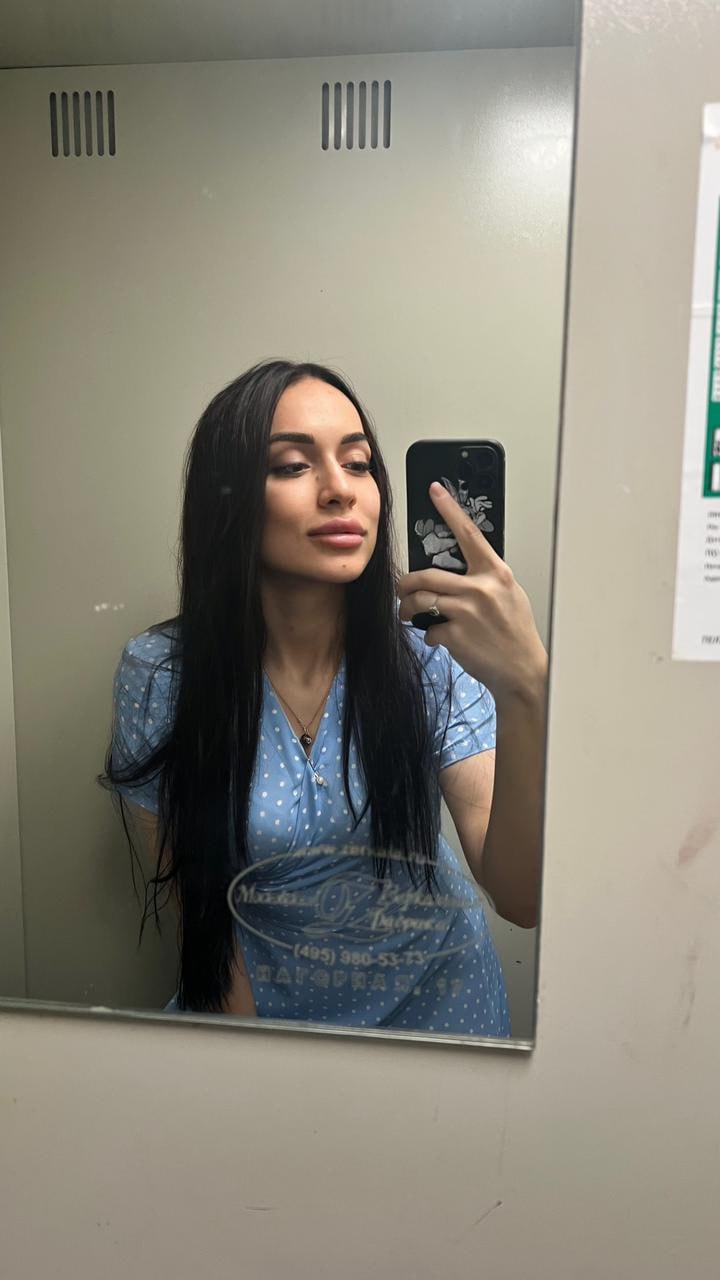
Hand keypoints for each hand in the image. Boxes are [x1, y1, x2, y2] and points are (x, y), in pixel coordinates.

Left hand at [397, 482, 547, 705]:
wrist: (522, 670)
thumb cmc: (515, 633)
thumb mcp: (509, 595)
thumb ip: (485, 579)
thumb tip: (458, 571)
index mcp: (496, 573)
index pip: (469, 534)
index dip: (449, 510)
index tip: (434, 491)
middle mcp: (481, 588)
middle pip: (426, 575)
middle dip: (405, 583)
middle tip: (400, 590)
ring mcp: (467, 612)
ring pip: (420, 600)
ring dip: (407, 608)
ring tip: (408, 614)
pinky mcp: (456, 635)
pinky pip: (429, 630)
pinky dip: (430, 636)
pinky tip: (442, 640)